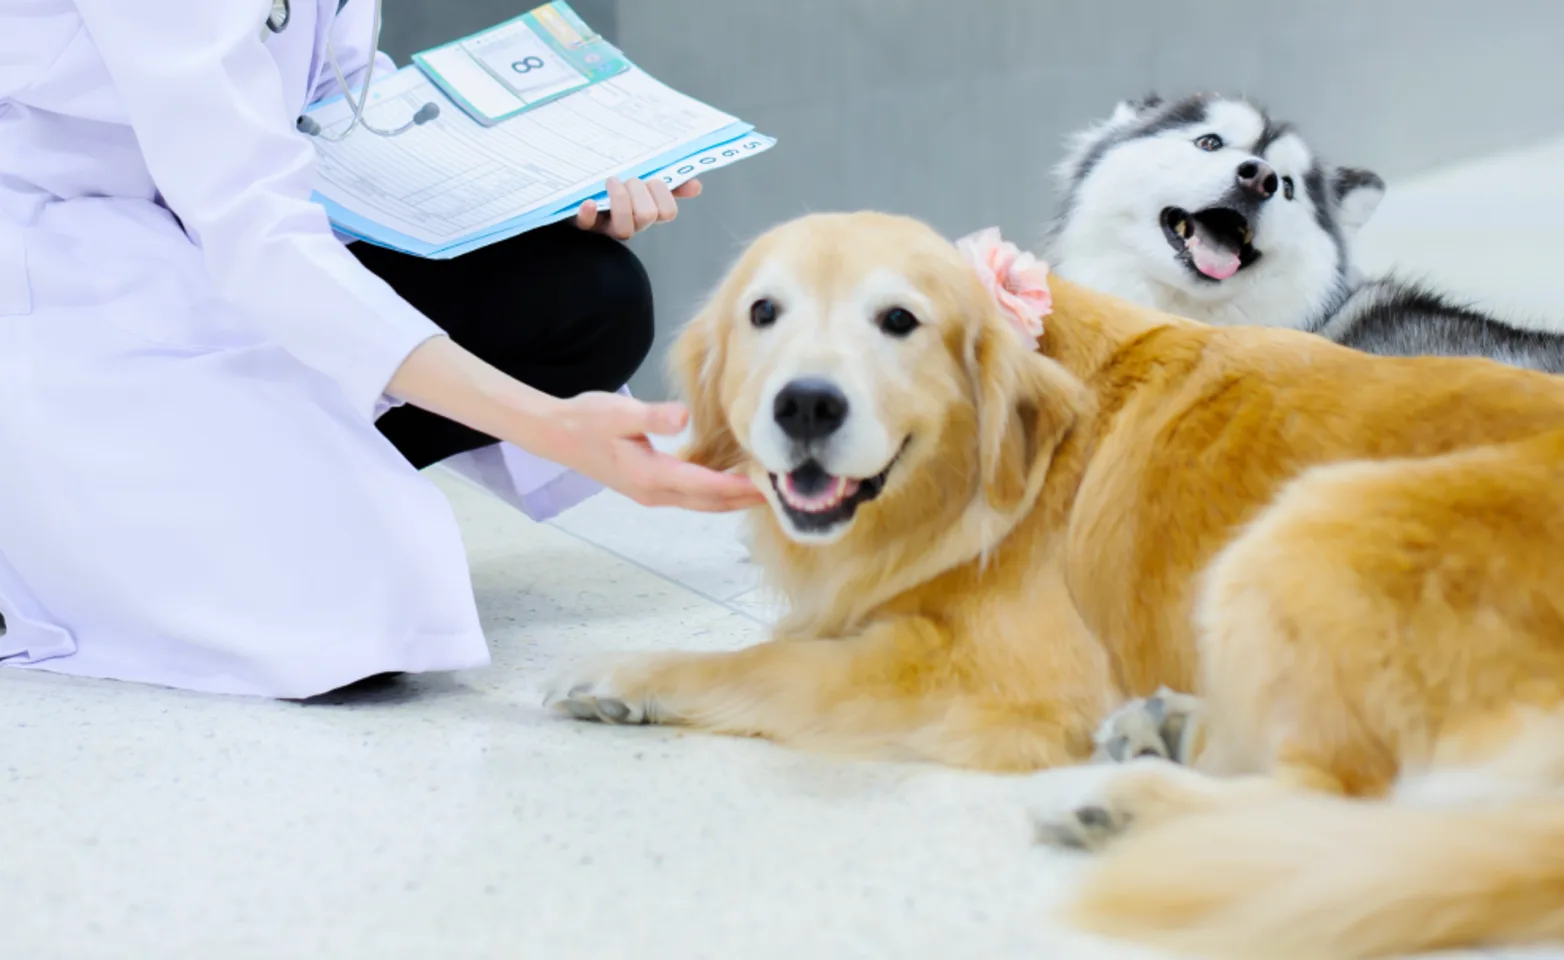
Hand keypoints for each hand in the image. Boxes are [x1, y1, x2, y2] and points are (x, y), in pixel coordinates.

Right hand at [536, 391, 762, 511]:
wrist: (555, 435)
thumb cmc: (586, 419)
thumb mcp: (618, 411)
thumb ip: (652, 415)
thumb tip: (682, 417)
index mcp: (652, 475)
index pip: (707, 486)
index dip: (740, 487)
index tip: (769, 484)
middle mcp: (655, 492)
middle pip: (711, 503)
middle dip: (746, 499)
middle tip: (781, 493)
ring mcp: (651, 493)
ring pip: (702, 503)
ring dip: (732, 499)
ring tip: (765, 490)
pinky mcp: (648, 487)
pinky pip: (691, 496)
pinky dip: (715, 493)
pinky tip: (731, 482)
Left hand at [575, 177, 701, 240]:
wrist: (576, 186)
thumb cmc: (615, 186)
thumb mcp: (642, 182)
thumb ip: (669, 184)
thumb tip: (696, 186)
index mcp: (646, 212)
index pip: (667, 212)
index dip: (662, 194)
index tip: (652, 178)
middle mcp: (630, 223)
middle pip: (647, 217)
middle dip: (639, 193)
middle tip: (629, 179)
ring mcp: (606, 227)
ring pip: (624, 229)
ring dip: (621, 201)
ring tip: (612, 181)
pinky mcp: (583, 225)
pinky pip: (587, 226)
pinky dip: (588, 214)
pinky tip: (587, 202)